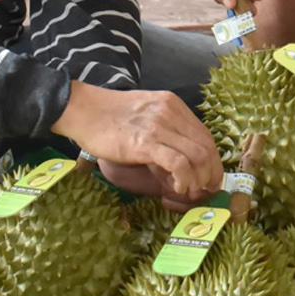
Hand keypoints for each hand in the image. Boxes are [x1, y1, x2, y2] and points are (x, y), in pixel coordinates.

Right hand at [52, 83, 221, 209]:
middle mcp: (171, 113)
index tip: (209, 177)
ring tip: (188, 190)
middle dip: (211, 173)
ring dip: (199, 179)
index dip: (213, 160)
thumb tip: (177, 161)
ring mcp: (159, 127)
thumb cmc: (106, 117)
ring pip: (198, 156)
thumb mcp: (143, 115)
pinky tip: (176, 187)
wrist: (81, 110)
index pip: (205, 135)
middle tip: (204, 190)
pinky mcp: (146, 143)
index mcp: (172, 105)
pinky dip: (184, 179)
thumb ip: (163, 131)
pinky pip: (179, 163)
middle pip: (207, 146)